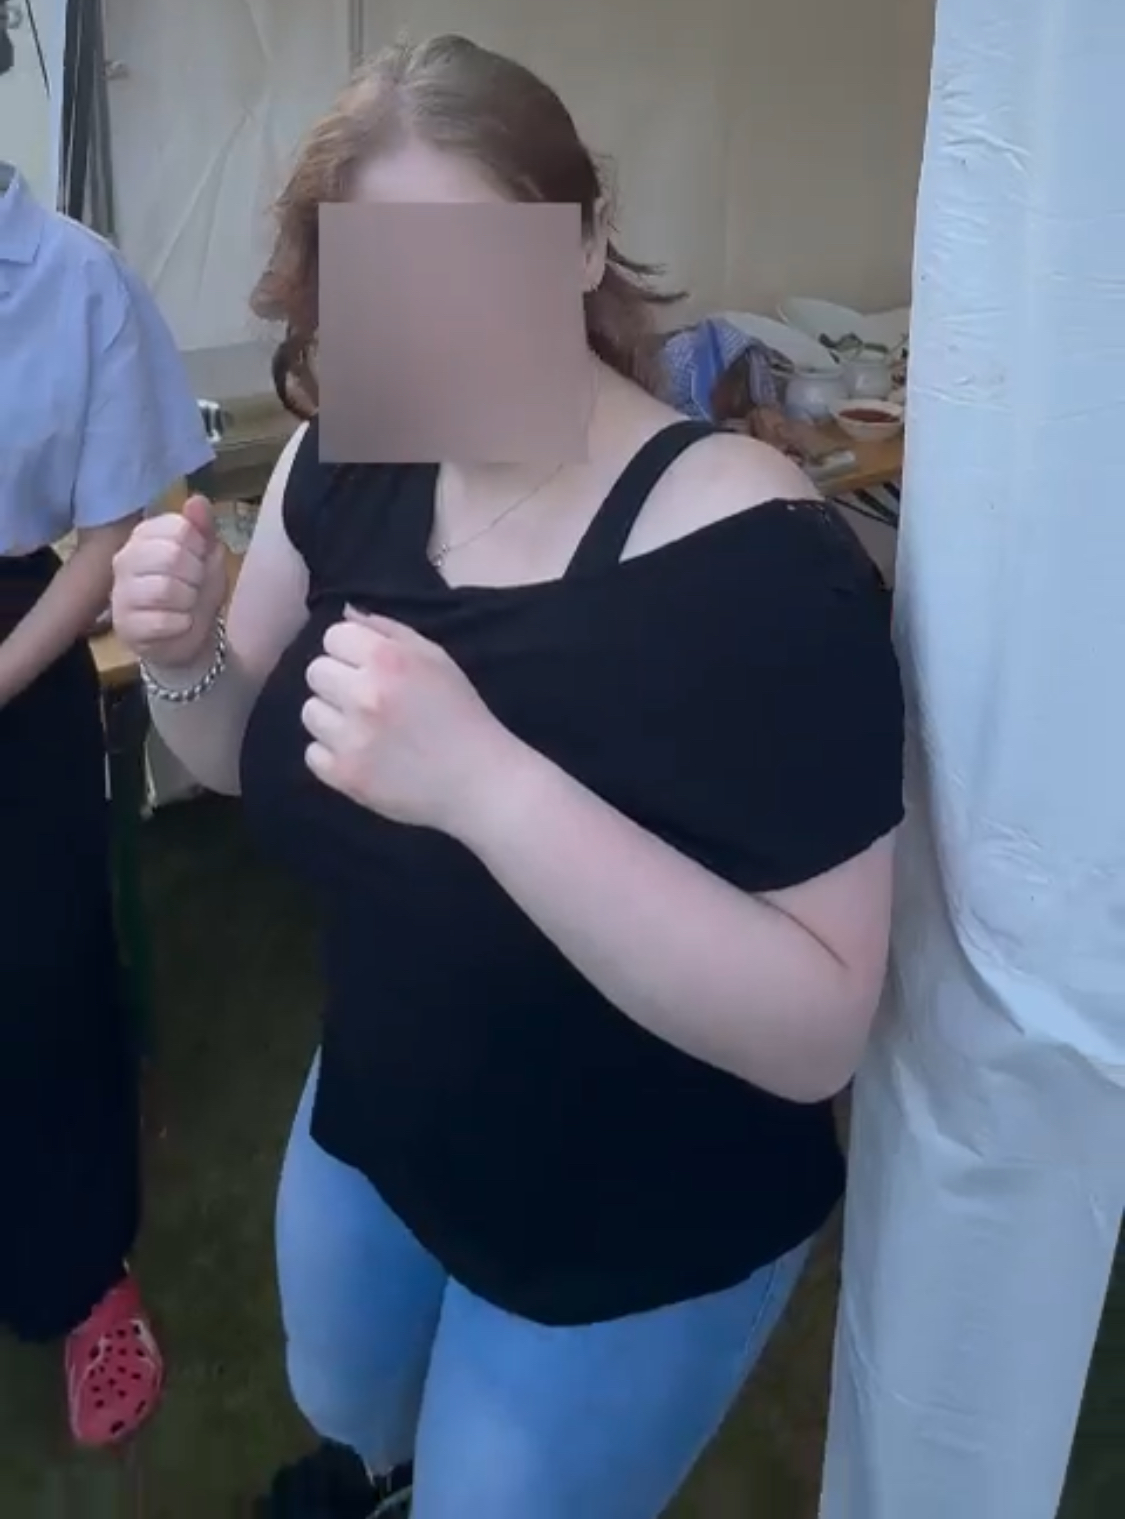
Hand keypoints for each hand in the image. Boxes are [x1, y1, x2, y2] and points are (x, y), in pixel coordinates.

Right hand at [110, 495, 227, 668]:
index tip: (199, 561)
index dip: (199, 547)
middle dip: (195, 576)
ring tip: (186, 605)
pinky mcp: (125, 627)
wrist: (188, 637)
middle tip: (194, 586)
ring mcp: (120, 593)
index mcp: (145, 535)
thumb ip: (203, 527)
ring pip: (165, 589)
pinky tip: (179, 625)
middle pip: (171, 556)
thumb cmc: (195, 590)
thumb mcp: (207, 555)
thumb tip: (197, 500)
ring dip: (189, 601)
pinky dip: (181, 625)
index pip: (177, 527)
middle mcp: (125, 559)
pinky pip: (162, 622)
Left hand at [302, 608, 515, 833]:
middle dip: (339, 682)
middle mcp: (364, 694)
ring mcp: (352, 738)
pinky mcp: (346, 775)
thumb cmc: (461, 714)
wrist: (479, 780)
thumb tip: (346, 612)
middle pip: (316, 672)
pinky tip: (362, 756)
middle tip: (367, 700)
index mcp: (388, 660)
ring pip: (310, 712)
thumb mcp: (436, 659)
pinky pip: (312, 754)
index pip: (334, 636)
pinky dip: (333, 755)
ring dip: (332, 718)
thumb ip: (389, 630)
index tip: (370, 669)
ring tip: (364, 730)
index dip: (351, 651)